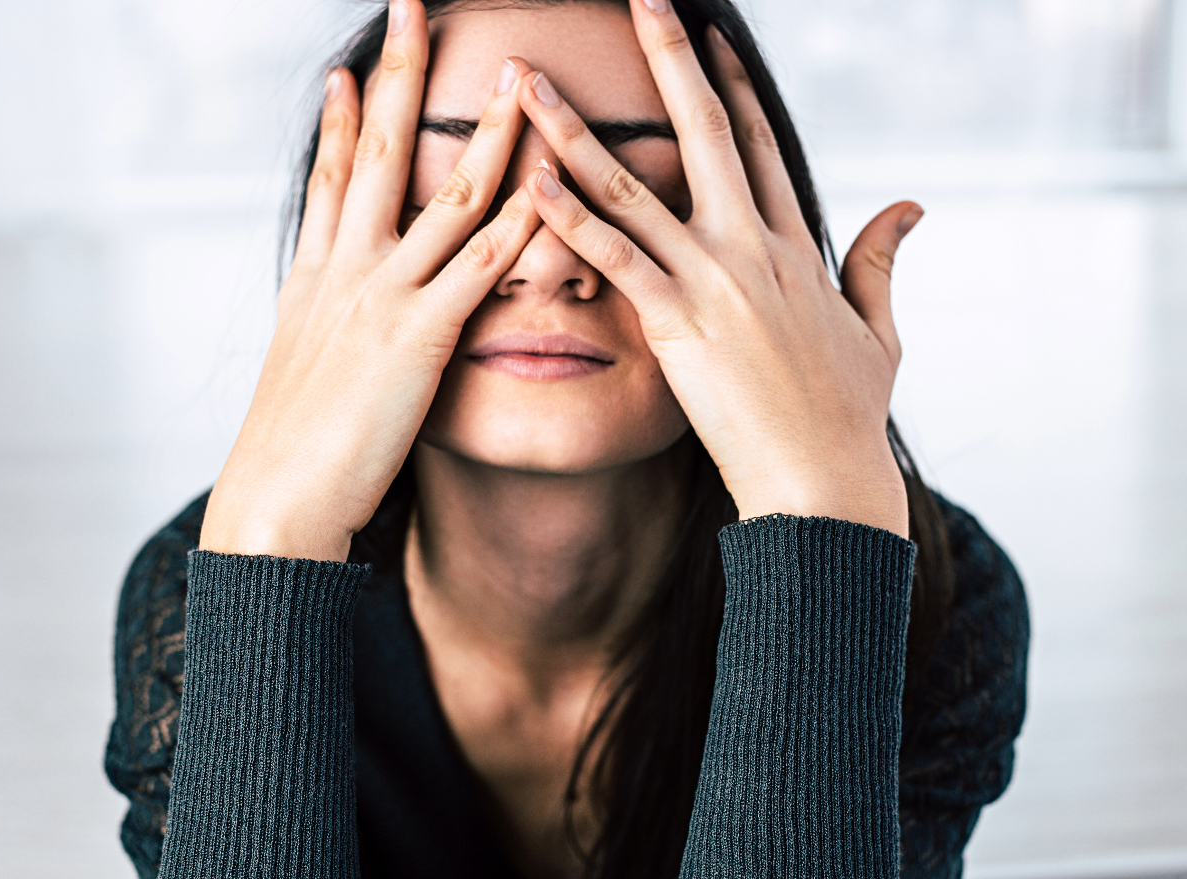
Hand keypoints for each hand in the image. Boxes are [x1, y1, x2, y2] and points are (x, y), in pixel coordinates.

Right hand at [199, 0, 540, 561]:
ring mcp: (383, 297)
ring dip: (486, 133)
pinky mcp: (421, 337)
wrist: (278, 498)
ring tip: (515, 76)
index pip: (332, 178)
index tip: (355, 68)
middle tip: (414, 11)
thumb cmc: (293, 449)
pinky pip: (480, 267)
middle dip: (399, 78)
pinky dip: (518, 223)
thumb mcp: (303, 370)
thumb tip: (335, 319)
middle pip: (379, 154)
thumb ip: (327, 328)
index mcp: (314, 277)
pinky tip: (548, 185)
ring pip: (443, 196)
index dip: (344, 118)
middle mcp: (346, 270)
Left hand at [514, 0, 919, 536]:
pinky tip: (531, 181)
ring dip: (578, 130)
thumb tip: (911, 206)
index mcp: (795, 247)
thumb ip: (881, 262)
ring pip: (635, 187)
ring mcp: (714, 279)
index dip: (730, 86)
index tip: (708, 36)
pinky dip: (572, 218)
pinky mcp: (678, 322)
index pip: (758, 146)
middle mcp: (753, 246)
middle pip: (703, 134)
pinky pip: (616, 258)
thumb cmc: (847, 416)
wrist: (826, 481)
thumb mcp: (878, 330)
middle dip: (669, 60)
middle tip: (640, 0)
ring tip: (533, 83)